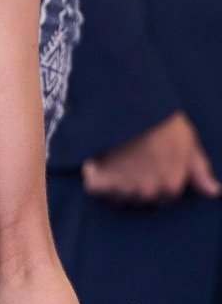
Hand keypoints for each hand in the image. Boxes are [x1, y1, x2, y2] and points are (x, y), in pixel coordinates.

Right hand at [82, 111, 219, 204]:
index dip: (157, 182)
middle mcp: (147, 192)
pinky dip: (95, 179)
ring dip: (115, 185)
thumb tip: (214, 192)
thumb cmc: (161, 121)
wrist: (128, 103)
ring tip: (116, 161)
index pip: (163, 199)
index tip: (150, 166)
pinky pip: (95, 189)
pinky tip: (99, 164)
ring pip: (118, 198)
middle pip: (139, 200)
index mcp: (170, 187)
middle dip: (136, 185)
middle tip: (132, 162)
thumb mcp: (188, 143)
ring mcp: (122, 187)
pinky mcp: (99, 180)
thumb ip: (200, 172)